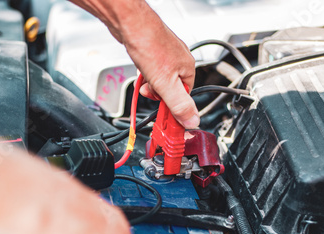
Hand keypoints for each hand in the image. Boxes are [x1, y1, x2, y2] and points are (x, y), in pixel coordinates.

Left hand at [122, 8, 199, 128]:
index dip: (172, 108)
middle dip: (159, 94)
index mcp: (188, 69)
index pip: (184, 99)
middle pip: (172, 90)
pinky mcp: (155, 50)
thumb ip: (179, 105)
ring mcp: (168, 54)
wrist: (130, 22)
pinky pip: (153, 69)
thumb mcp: (165, 84)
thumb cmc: (149, 45)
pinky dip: (146, 73)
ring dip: (150, 84)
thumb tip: (192, 121)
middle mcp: (180, 61)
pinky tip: (141, 69)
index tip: (164, 117)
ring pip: (161, 79)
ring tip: (144, 79)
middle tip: (149, 92)